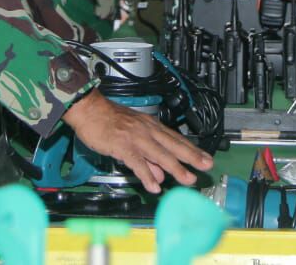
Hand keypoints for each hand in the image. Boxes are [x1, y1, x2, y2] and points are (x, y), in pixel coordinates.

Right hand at [63, 90, 212, 193]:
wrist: (89, 110)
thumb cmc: (107, 120)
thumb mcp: (131, 135)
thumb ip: (147, 157)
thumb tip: (160, 175)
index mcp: (150, 126)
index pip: (175, 139)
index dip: (191, 149)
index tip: (205, 157)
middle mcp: (147, 130)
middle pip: (173, 145)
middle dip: (192, 156)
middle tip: (207, 165)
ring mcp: (135, 138)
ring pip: (160, 154)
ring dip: (176, 168)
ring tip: (188, 179)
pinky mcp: (122, 145)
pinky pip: (137, 163)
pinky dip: (147, 175)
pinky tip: (154, 186)